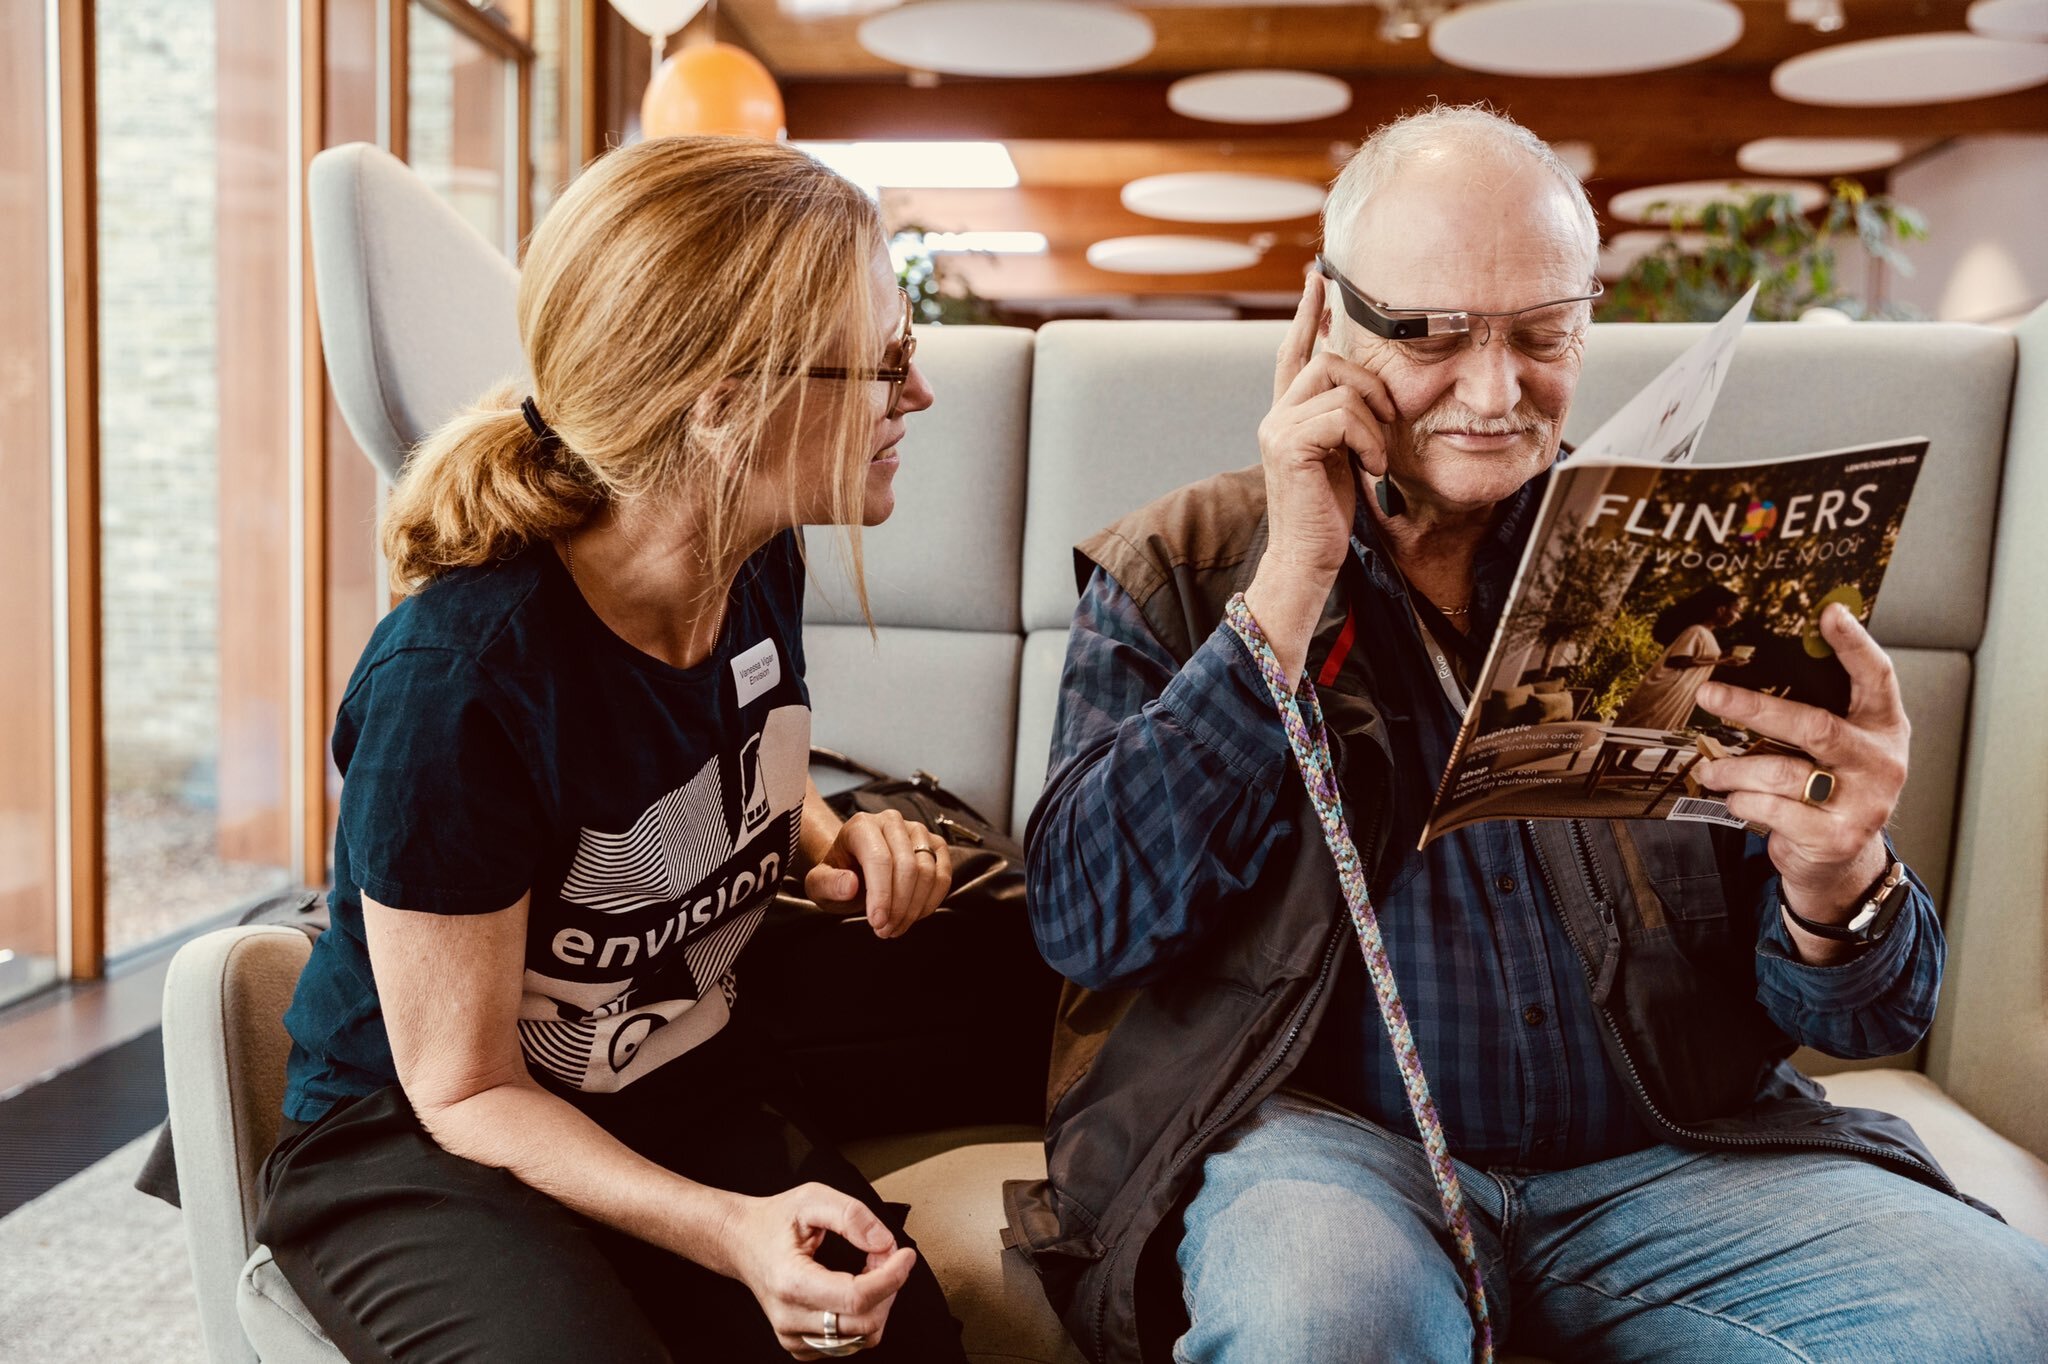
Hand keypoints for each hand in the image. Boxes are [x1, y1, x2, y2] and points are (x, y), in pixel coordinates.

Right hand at [718, 1183, 916, 1357]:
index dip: (892, 1277)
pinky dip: (864, 1316)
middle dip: (888, 1286)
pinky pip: (849, 1343)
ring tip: (869, 1270)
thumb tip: (883, 1242)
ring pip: (863, 1337)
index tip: (905, 1255)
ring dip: (879, 1302)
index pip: (857, 1297)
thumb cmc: (774, 1221)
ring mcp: (793, 1336)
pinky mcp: (800, 1345)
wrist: (741, 1241)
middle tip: (883, 1254)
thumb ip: (851, 1215)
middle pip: (866, 1322)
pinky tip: (856, 1288)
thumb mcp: (812, 1198)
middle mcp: (790, 1317)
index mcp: (791, 1282)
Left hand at [803, 811, 951, 938]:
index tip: (877, 923)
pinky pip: (943, 876)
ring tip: (895, 927)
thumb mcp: (819, 883)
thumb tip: (851, 885)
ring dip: (914, 908)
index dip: (882, 895)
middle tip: (884, 930)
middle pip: (908, 867)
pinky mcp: (934, 845)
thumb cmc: (838, 875)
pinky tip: (913, 915)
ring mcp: (917, 831)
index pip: (879, 859)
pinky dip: (931, 902)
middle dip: (899, 906)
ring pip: (928, 873)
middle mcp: (892, 821)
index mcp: (862, 825)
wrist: (854, 865)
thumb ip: (829, 884)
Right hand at [1256, 271, 1395, 585]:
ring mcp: (1277, 428)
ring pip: (1340, 386)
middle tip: (1386, 425)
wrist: (1308, 560)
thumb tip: (1368, 388)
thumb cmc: (1330, 514)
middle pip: (1328, 361)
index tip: (1317, 280)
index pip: (1293, 351)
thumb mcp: (1344, 455)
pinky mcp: (1287, 444)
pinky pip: (1343, 416)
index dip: (1305, 314)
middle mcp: (1276, 415)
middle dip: (1371, 387)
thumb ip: (1346, 419)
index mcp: (1289, 415)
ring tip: (1374, 459)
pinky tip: (1368, 469)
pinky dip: (1368, 441)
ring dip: (1373, 423)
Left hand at [1694, 604, 1906, 915]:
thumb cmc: (1831, 790)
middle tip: (1709, 694)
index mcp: (1884, 728)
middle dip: (1754, 708)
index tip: (1828, 612)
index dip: (1854, 644)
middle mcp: (1881, 762)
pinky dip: (1743, 801)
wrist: (1842, 861)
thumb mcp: (1839, 748)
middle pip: (1814, 726)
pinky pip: (1774, 810)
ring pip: (1783, 773)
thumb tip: (1758, 665)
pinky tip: (1735, 798)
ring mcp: (1863, 803)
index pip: (1877, 677)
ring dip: (1735, 768)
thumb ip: (1819, 711)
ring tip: (1710, 767)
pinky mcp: (1836, 837)